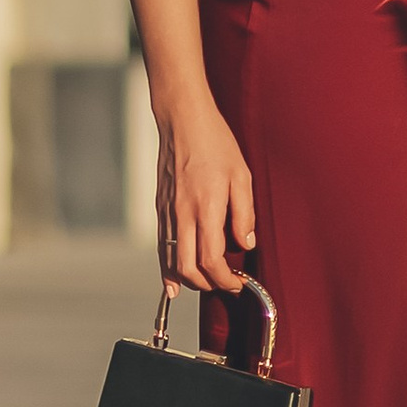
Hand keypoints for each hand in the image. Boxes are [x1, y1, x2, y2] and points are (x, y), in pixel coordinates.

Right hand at [153, 101, 256, 294]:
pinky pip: (162, 246)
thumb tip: (246, 245)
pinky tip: (172, 282)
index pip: (211, 260)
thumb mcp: (242, 175)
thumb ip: (245, 214)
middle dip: (208, 285)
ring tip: (206, 285)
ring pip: (171, 261)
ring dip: (188, 280)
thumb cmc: (216, 144)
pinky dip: (167, 267)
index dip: (225, 279)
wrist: (183, 120)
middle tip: (225, 285)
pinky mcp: (160, 207)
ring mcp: (168, 212)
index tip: (238, 283)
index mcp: (206, 208)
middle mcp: (183, 214)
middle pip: (188, 268)